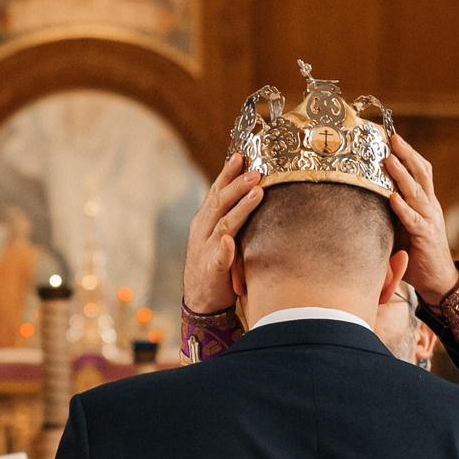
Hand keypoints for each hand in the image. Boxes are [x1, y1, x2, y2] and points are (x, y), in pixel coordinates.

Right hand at [184, 152, 262, 313]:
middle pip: (219, 203)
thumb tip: (249, 191)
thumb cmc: (215, 266)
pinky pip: (219, 258)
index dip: (227, 174)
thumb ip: (228, 217)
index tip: (240, 156)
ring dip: (240, 208)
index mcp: (204, 222)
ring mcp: (206, 250)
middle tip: (255, 170)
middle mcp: (203, 232)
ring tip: (257, 193)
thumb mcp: (218, 237)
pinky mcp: (212, 270)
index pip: (216, 192)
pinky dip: (224, 249)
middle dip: (237, 185)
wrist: (201, 302)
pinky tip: (229, 242)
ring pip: (224, 224)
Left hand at [383, 132, 458, 304]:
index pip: (419, 171)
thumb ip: (387, 212)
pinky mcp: (426, 236)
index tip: (392, 137)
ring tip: (389, 159)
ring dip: (402, 175)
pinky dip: (403, 208)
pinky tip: (393, 198)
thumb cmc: (415, 252)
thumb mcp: (400, 227)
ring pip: (416, 192)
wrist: (438, 280)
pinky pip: (414, 220)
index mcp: (424, 202)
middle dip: (407, 155)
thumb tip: (361, 198)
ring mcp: (430, 220)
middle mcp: (429, 206)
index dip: (408, 154)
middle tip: (393, 137)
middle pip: (421, 174)